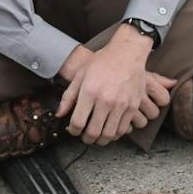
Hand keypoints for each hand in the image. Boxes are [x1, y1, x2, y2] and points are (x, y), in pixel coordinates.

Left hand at [57, 30, 172, 144]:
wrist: (127, 53)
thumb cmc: (103, 61)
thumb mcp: (81, 75)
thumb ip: (69, 96)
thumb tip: (59, 113)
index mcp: (89, 91)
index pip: (78, 122)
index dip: (73, 131)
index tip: (73, 130)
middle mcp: (105, 100)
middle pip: (93, 132)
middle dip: (86, 139)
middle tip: (84, 137)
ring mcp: (121, 105)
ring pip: (109, 135)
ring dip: (100, 140)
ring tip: (97, 136)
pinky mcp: (132, 107)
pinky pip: (123, 129)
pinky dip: (115, 134)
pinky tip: (110, 129)